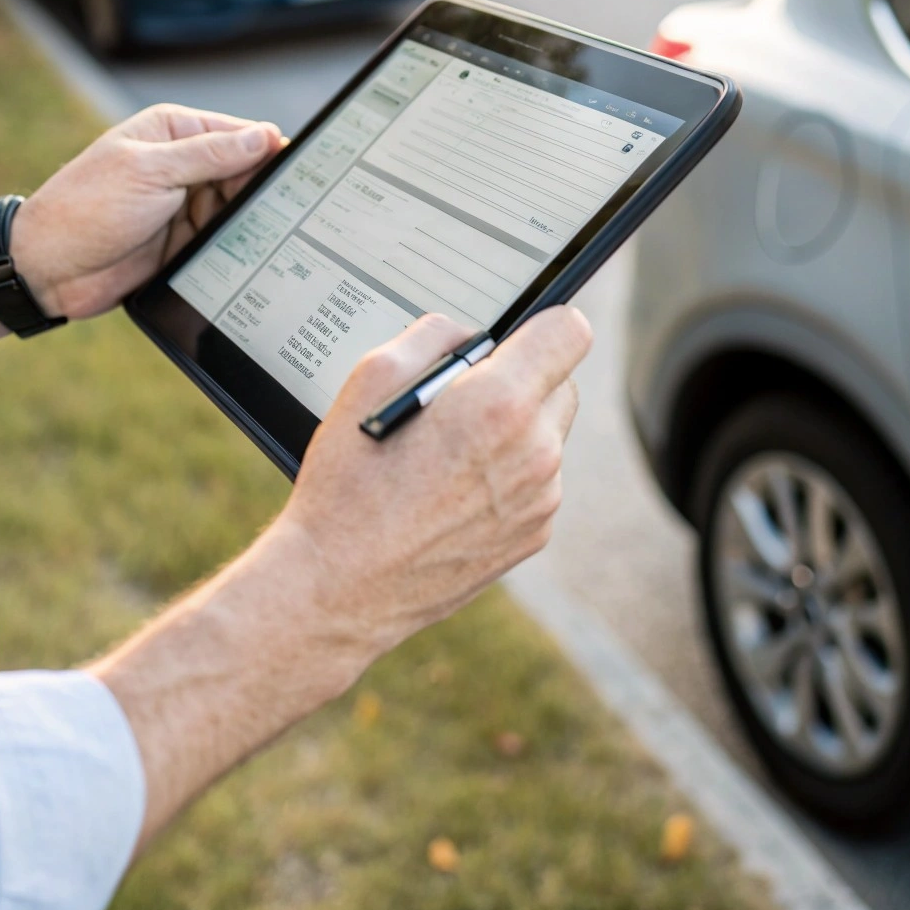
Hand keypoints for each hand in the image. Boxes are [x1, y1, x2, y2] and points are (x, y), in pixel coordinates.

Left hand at [13, 103, 282, 319]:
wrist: (47, 270)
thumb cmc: (86, 209)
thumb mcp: (152, 172)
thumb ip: (211, 154)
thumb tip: (264, 137)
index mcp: (173, 132)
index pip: (238, 133)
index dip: (270, 149)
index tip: (301, 169)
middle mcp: (181, 165)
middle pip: (244, 172)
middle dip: (264, 188)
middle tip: (294, 207)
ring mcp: (183, 205)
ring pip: (238, 208)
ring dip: (252, 220)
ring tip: (276, 233)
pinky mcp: (183, 242)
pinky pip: (223, 239)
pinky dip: (238, 245)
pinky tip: (256, 253)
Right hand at [280, 304, 591, 665]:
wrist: (338, 587)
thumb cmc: (348, 485)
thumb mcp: (371, 378)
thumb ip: (433, 334)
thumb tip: (471, 333)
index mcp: (499, 405)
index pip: (571, 332)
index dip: (543, 323)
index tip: (518, 333)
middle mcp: (534, 453)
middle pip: (563, 382)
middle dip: (522, 376)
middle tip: (461, 396)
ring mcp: (539, 501)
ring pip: (549, 433)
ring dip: (514, 427)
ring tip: (448, 449)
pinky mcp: (533, 536)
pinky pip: (537, 480)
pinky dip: (508, 473)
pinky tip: (453, 487)